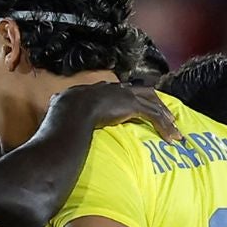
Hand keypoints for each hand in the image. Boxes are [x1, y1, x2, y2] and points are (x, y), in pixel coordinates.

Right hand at [52, 82, 183, 144]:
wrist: (70, 112)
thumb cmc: (61, 114)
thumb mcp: (60, 108)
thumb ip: (60, 108)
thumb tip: (50, 111)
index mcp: (95, 90)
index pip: (117, 90)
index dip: (128, 97)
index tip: (135, 104)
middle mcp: (112, 88)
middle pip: (140, 91)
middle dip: (154, 101)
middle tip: (165, 113)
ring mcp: (123, 95)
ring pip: (152, 103)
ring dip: (165, 116)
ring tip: (175, 128)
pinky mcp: (132, 105)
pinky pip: (154, 115)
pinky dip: (165, 126)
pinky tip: (172, 138)